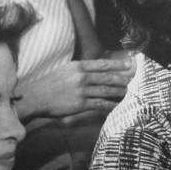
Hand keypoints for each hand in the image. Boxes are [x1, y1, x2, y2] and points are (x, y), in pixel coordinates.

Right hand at [15, 57, 134, 121]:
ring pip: (107, 90)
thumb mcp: (65, 70)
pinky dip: (111, 104)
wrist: (34, 99)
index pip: (103, 64)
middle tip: (136, 79)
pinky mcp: (80, 104)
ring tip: (130, 92)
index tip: (130, 64)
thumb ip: (82, 69)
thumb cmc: (50, 84)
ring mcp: (81, 91)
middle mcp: (81, 76)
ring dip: (120, 91)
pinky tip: (118, 105)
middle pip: (109, 77)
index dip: (119, 64)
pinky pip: (100, 104)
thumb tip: (99, 69)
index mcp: (78, 66)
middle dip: (124, 78)